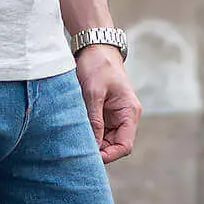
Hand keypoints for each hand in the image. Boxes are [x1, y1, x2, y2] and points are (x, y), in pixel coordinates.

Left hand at [75, 45, 142, 163]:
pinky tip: (75, 131)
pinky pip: (97, 129)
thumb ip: (94, 120)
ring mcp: (114, 115)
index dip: (109, 155)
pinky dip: (87, 132)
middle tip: (76, 150)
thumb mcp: (94, 93)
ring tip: (73, 140)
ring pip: (104, 139)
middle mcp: (125, 117)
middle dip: (97, 150)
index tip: (89, 157)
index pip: (124, 146)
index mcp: (129, 112)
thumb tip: (93, 145)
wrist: (96, 46)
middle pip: (113, 146)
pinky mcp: (104, 112)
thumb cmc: (98, 66)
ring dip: (91, 141)